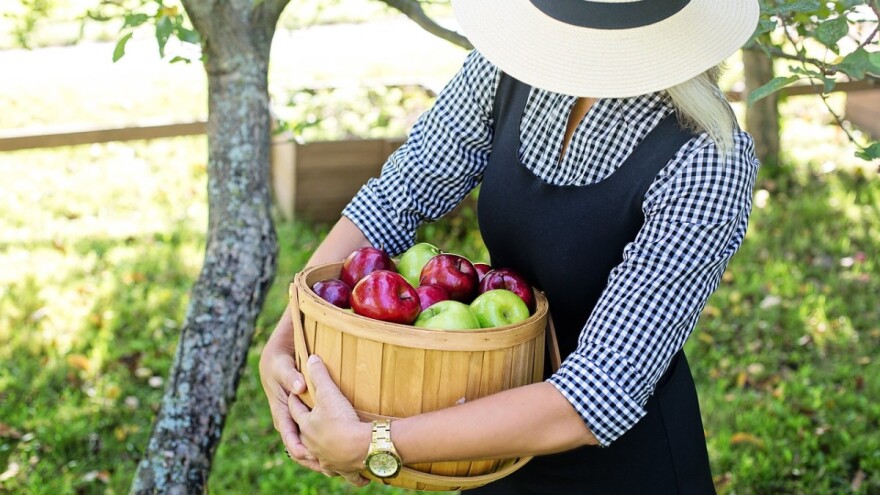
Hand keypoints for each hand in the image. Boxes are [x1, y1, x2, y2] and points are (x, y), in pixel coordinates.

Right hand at [258, 307, 319, 471]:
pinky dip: (322, 443)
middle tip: (327, 469)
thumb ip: (290, 375)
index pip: (288, 434)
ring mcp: (295, 417)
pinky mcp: (304, 414)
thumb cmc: (278, 361)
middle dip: (311, 458)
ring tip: (335, 467)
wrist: (275, 357)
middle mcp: (287, 418)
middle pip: (298, 444)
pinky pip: (313, 432)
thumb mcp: (282, 366)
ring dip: (318, 454)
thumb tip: (298, 386)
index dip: (298, 447)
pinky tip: (337, 450)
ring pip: (306, 441)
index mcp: (280, 411)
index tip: (308, 456)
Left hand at [289, 354, 370, 486]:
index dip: (294, 400)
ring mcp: (325, 459)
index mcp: (306, 426)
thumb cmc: (343, 420)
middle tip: (300, 427)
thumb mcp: (330, 393)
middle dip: (298, 433)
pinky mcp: (340, 469)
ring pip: (314, 460)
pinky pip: (336, 472)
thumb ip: (320, 375)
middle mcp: (312, 445)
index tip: (294, 394)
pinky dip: (336, 471)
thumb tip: (312, 358)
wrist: (363, 447)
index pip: (294, 411)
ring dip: (312, 457)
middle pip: (300, 439)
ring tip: (313, 454)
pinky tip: (337, 471)